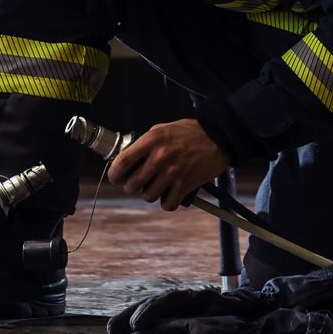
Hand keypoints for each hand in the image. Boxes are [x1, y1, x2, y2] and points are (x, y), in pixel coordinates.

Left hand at [106, 119, 229, 212]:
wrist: (218, 137)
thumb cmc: (190, 132)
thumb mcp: (162, 129)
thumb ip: (144, 143)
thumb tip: (126, 158)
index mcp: (152, 140)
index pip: (122, 162)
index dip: (114, 174)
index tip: (116, 178)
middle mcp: (160, 157)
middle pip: (132, 184)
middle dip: (132, 187)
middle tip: (138, 183)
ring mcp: (173, 172)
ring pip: (148, 196)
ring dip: (149, 194)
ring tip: (156, 186)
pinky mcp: (185, 184)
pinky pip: (167, 204)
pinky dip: (166, 202)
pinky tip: (169, 194)